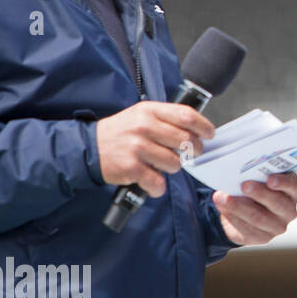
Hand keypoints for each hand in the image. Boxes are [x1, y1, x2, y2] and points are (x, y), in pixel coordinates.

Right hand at [95, 102, 213, 195]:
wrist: (87, 148)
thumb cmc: (121, 132)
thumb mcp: (142, 115)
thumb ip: (167, 118)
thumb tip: (198, 129)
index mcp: (150, 110)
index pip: (187, 116)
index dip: (204, 127)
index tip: (209, 135)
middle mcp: (144, 126)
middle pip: (186, 140)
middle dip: (193, 151)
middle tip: (188, 154)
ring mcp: (137, 147)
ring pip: (175, 163)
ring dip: (172, 168)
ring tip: (159, 165)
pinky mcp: (131, 167)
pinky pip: (158, 182)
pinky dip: (158, 187)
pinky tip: (152, 182)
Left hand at [213, 173, 296, 245]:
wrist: (247, 212)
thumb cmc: (256, 189)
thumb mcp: (259, 179)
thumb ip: (256, 175)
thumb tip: (240, 174)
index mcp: (292, 191)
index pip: (292, 185)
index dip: (283, 182)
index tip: (270, 179)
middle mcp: (289, 210)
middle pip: (277, 202)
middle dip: (259, 193)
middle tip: (243, 185)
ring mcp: (278, 226)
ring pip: (259, 217)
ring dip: (239, 206)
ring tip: (223, 198)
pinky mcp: (264, 238)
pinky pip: (247, 229)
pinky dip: (233, 217)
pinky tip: (223, 208)